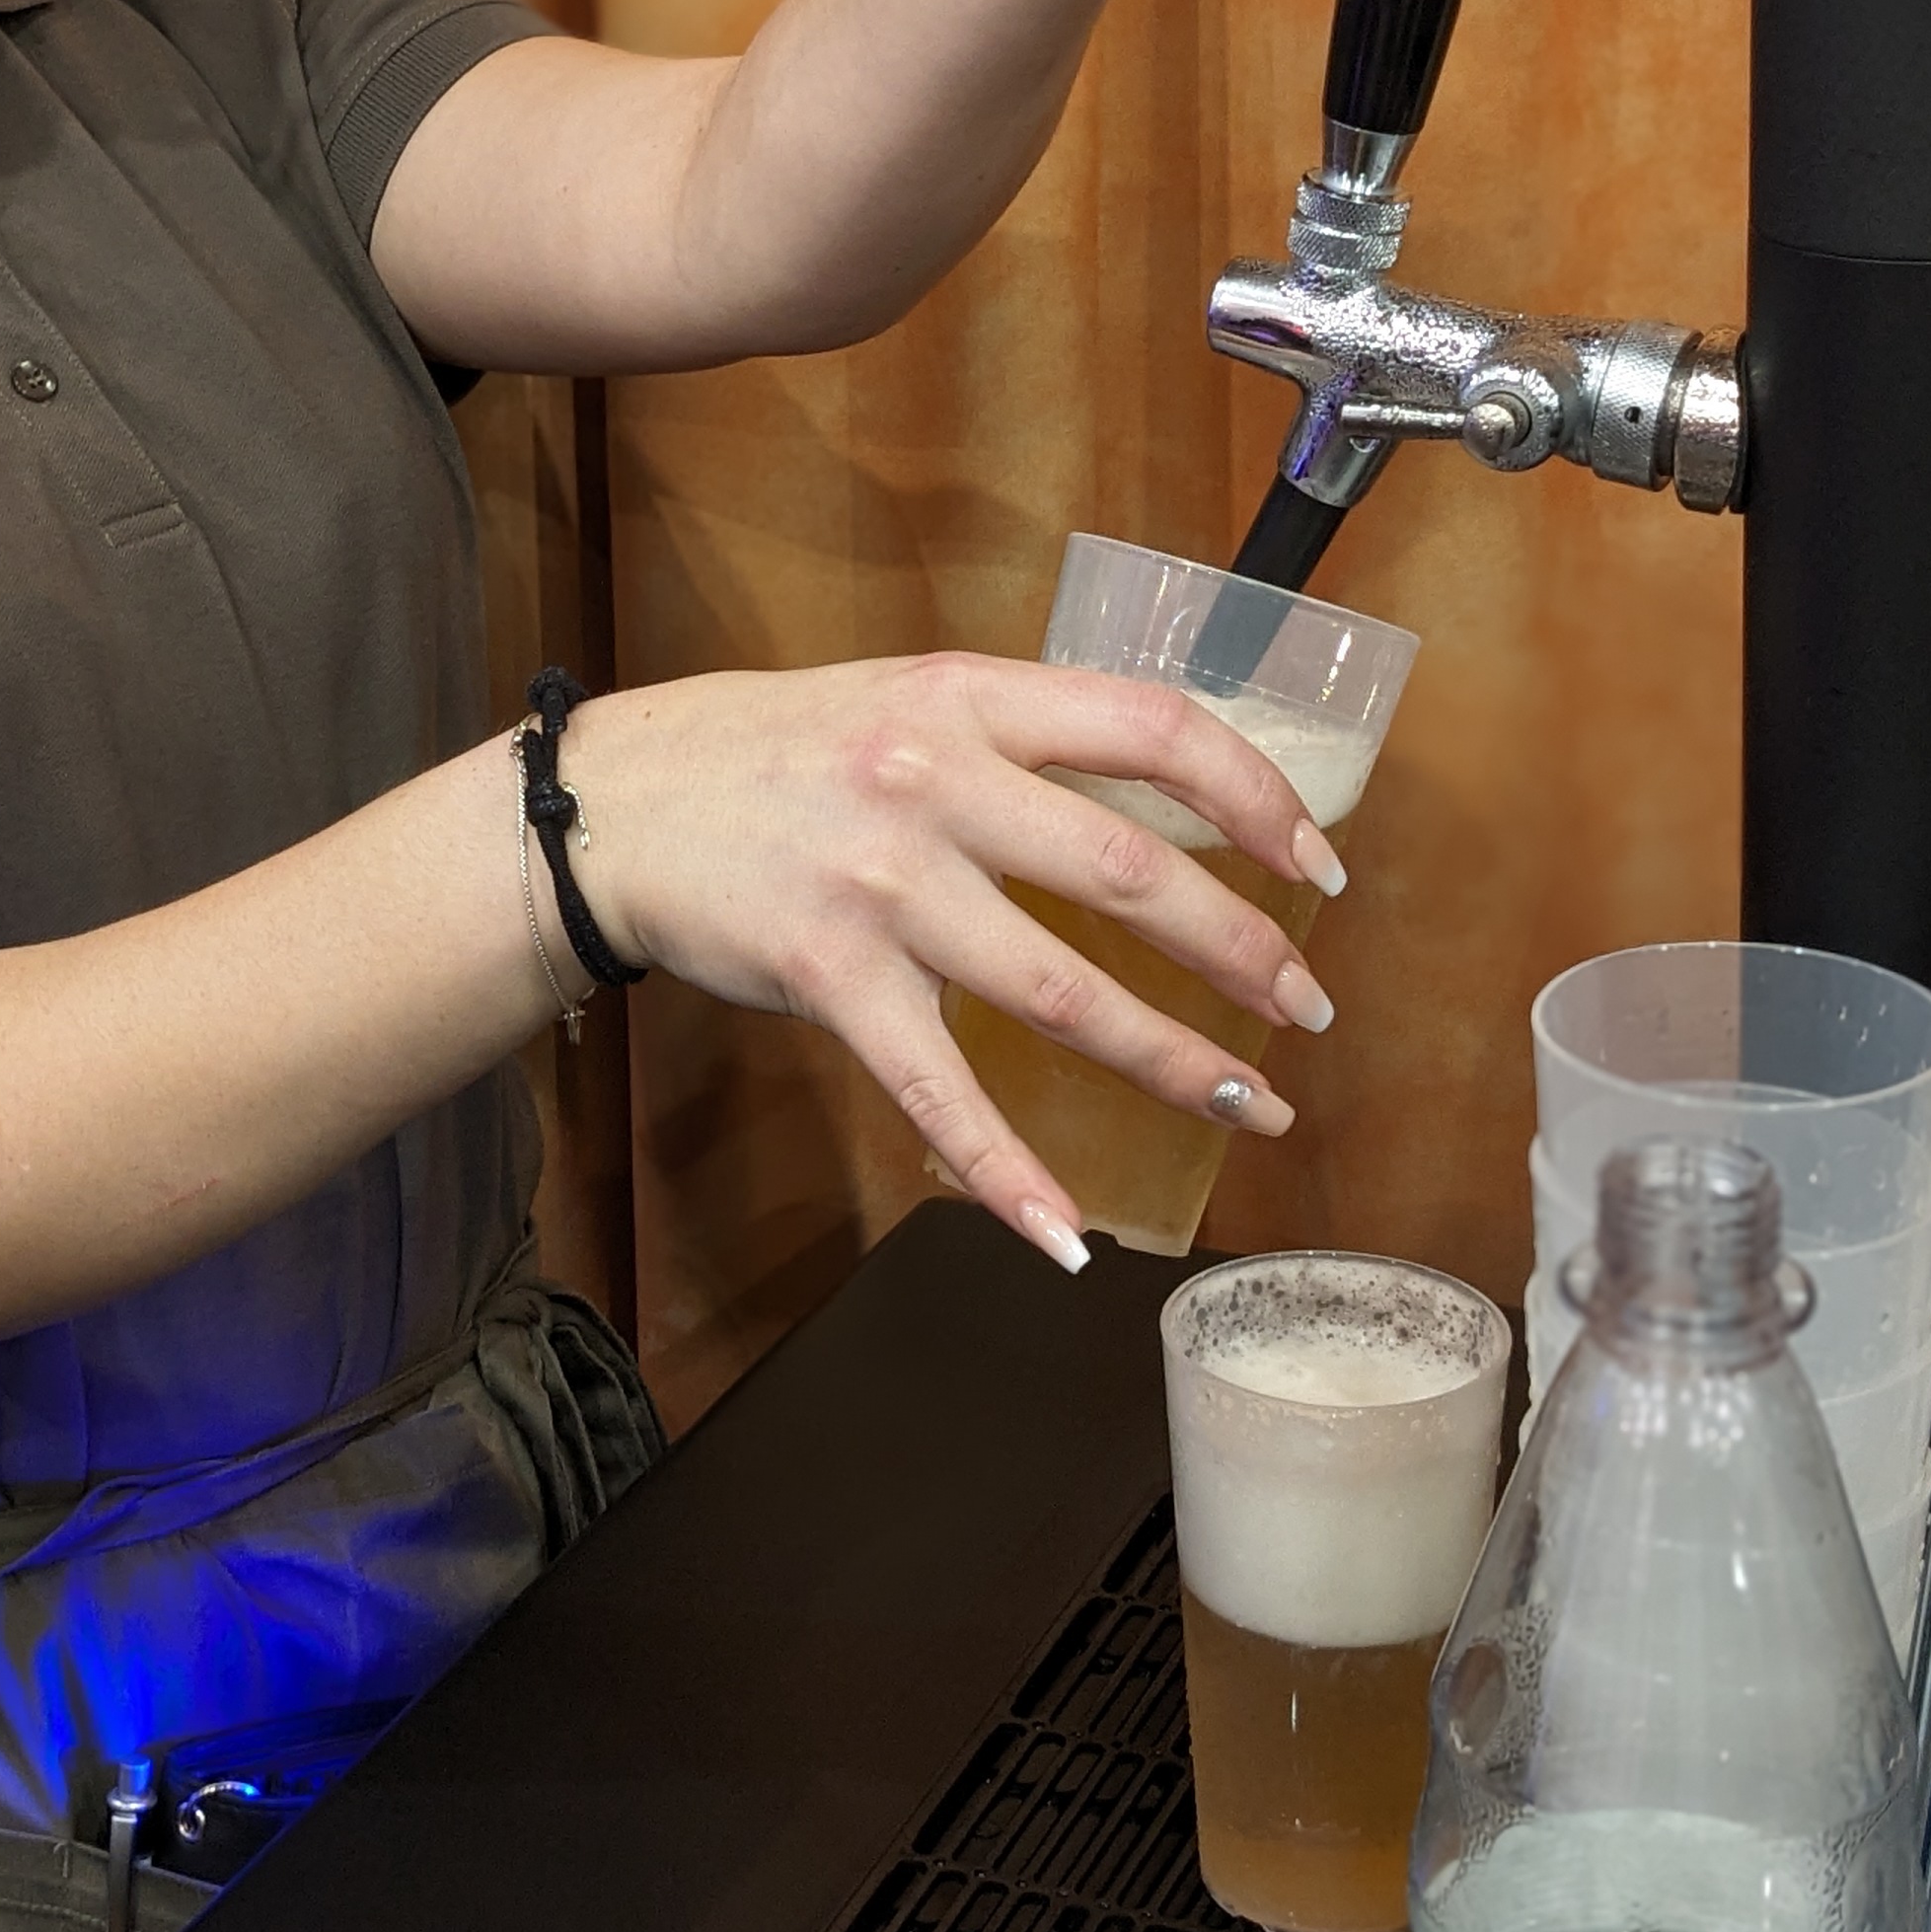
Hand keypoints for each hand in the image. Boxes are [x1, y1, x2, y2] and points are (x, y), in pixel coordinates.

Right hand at [559, 654, 1346, 1268]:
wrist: (614, 805)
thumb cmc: (770, 755)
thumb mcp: (904, 701)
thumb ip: (1016, 744)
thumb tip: (1159, 807)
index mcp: (970, 698)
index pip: (1156, 729)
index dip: (1257, 800)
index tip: (1316, 869)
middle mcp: (934, 778)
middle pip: (1134, 872)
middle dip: (1244, 952)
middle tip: (1310, 1011)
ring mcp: (881, 879)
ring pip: (1061, 989)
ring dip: (1172, 1061)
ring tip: (1249, 1104)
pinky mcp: (826, 971)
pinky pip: (938, 1091)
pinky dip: (1008, 1172)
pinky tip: (1065, 1233)